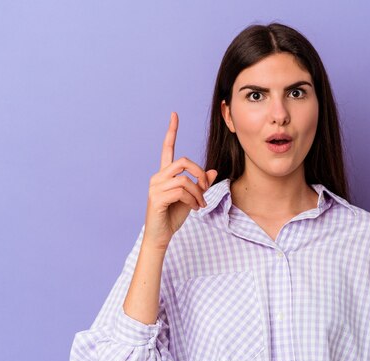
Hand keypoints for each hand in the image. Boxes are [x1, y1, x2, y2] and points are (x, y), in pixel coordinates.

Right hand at [143, 112, 217, 249]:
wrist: (161, 236)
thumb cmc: (173, 216)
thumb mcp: (192, 198)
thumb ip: (201, 184)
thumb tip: (213, 171)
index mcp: (165, 174)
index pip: (168, 148)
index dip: (172, 131)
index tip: (175, 115)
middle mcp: (158, 177)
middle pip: (184, 161)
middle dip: (200, 173)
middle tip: (206, 188)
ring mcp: (155, 186)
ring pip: (185, 179)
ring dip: (198, 193)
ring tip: (200, 204)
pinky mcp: (157, 197)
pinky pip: (182, 191)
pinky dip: (193, 200)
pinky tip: (194, 208)